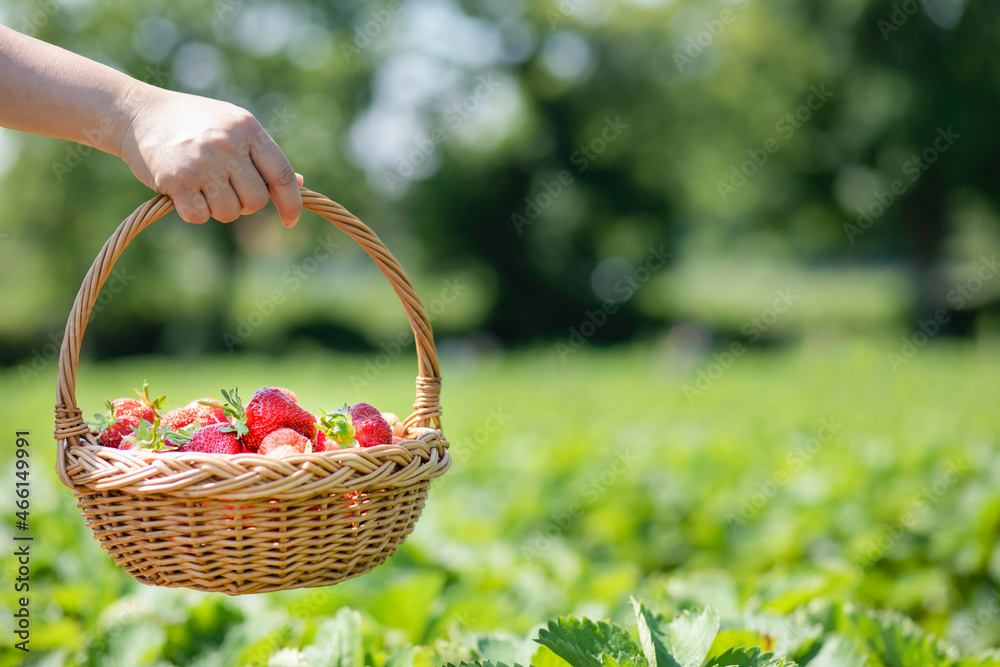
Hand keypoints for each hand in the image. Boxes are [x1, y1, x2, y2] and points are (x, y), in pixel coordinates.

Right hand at [118, 86, 302, 226]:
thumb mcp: (233, 126)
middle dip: (245, 204)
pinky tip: (184, 192)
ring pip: (230, 213)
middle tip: (226, 190)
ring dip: (218, 209)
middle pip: (256, 200)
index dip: (292, 203)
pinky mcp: (176, 180)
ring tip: (203, 186)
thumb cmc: (193, 123)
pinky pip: (200, 217)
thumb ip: (264, 156)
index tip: (290, 220)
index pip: (283, 175)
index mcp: (248, 129)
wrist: (138, 112)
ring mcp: (201, 163)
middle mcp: (227, 145)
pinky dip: (194, 212)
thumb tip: (301, 184)